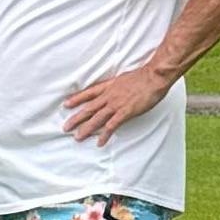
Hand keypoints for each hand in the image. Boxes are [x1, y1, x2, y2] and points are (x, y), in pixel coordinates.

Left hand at [56, 61, 171, 145]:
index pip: (89, 93)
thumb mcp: (123, 79)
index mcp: (109, 86)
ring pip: (97, 118)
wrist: (154, 77)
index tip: (66, 104)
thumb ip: (116, 86)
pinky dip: (105, 135)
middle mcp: (109, 96)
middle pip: (89, 108)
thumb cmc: (142, 77)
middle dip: (76, 118)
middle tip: (65, 127)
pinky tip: (99, 142)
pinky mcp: (125, 112)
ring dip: (86, 129)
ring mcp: (116, 104)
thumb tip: (114, 90)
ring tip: (77, 137)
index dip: (76, 99)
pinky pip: (112, 126)